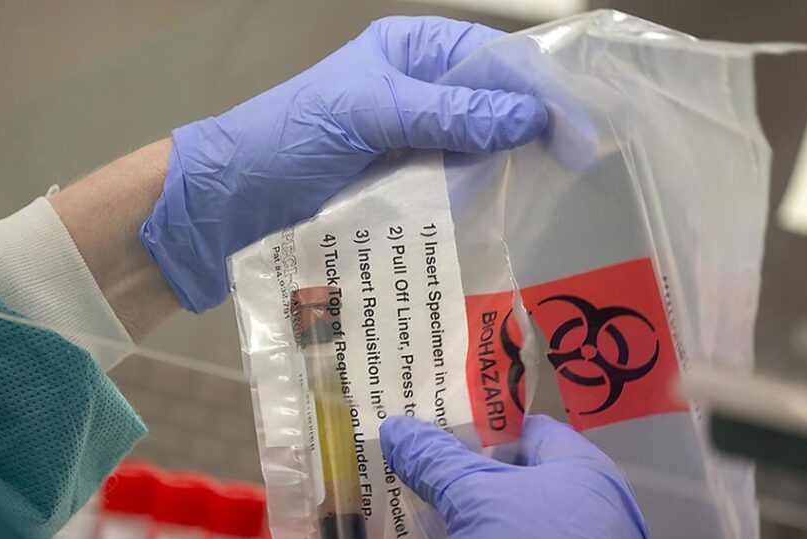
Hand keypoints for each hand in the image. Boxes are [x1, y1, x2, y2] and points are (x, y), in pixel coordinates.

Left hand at [141, 16, 548, 311]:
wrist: (226, 205)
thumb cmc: (286, 139)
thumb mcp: (369, 113)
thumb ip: (448, 113)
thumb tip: (530, 116)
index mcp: (410, 52)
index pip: (494, 60)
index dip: (540, 91)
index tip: (580, 135)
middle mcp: (417, 92)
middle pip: (495, 106)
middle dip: (532, 133)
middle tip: (574, 171)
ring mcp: (410, 142)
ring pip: (479, 151)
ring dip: (505, 172)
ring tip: (541, 197)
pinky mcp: (400, 187)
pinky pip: (452, 188)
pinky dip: (475, 201)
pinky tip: (496, 217)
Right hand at [379, 414, 656, 538]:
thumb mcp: (468, 497)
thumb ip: (433, 459)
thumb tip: (398, 428)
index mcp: (589, 470)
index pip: (537, 431)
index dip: (494, 432)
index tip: (457, 443)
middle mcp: (613, 507)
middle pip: (544, 478)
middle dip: (499, 481)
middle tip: (455, 486)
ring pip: (553, 524)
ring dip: (515, 524)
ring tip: (470, 530)